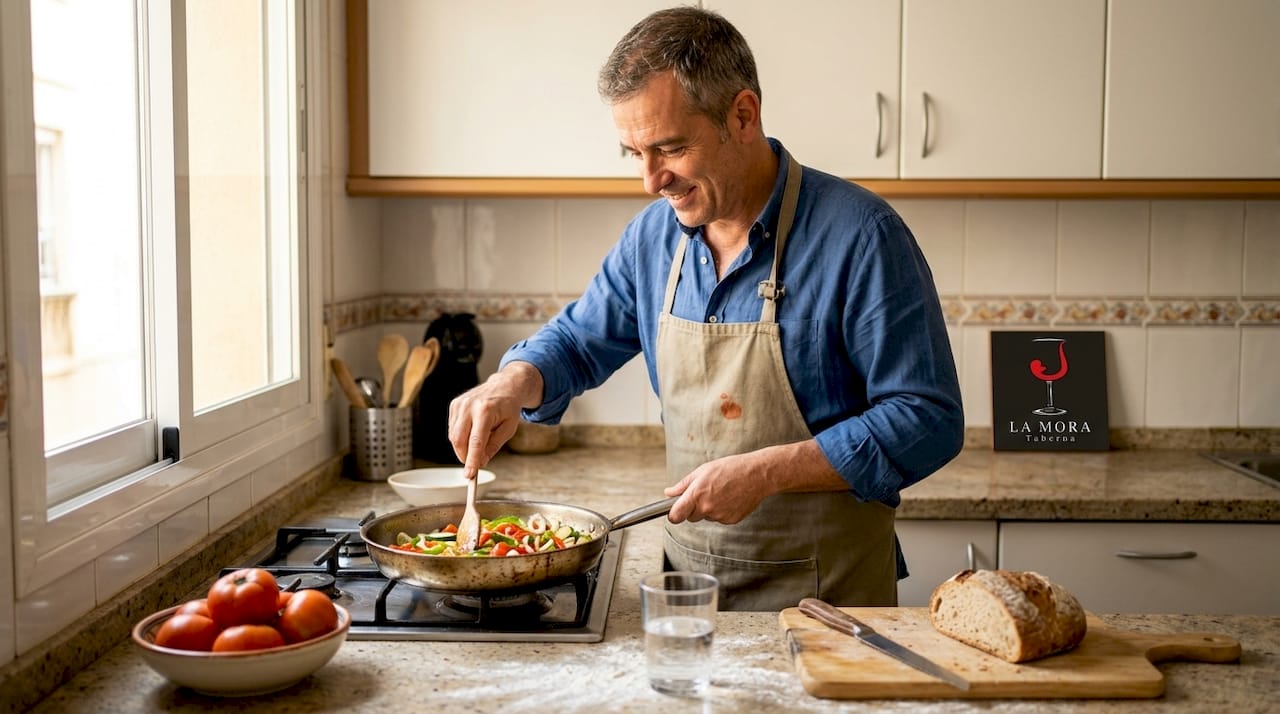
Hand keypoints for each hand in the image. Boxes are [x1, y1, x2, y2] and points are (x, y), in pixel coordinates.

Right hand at [448, 362, 543, 475]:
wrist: (504, 385)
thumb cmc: (509, 407)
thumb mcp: (509, 428)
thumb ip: (494, 445)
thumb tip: (481, 462)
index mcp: (485, 411)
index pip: (476, 441)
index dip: (471, 460)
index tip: (469, 475)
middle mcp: (469, 406)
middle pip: (459, 440)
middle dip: (464, 456)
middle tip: (474, 464)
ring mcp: (459, 404)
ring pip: (453, 436)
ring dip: (463, 447)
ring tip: (479, 441)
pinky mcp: (454, 404)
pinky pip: (452, 428)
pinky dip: (460, 437)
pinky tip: (472, 431)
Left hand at [663, 440, 849, 522]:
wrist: (757, 475)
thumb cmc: (730, 468)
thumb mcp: (703, 470)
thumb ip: (683, 485)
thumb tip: (669, 493)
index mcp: (696, 494)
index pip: (676, 516)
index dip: (673, 515)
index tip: (674, 512)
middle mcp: (707, 508)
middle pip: (691, 517)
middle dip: (693, 508)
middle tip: (705, 492)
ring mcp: (719, 516)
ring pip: (706, 517)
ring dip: (709, 508)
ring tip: (721, 491)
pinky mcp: (731, 520)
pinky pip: (719, 519)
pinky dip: (722, 511)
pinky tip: (730, 498)